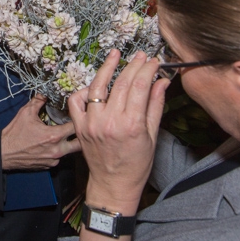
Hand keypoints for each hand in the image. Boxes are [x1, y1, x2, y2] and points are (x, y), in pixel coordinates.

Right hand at [1, 95, 80, 169]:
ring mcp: (53, 160)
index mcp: (54, 136)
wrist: (4, 153)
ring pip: (70, 152)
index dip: (78, 119)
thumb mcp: (26, 113)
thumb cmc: (14, 134)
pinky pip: (59, 159)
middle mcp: (57, 150)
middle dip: (81, 136)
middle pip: (80, 144)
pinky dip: (58, 152)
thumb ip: (38, 101)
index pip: (75, 126)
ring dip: (69, 144)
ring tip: (65, 136)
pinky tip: (52, 145)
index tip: (76, 115)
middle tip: (78, 128)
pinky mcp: (48, 166)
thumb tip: (45, 93)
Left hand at [67, 50, 168, 212]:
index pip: (140, 85)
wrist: (113, 185)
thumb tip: (162, 82)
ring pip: (98, 87)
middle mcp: (110, 122)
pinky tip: (95, 84)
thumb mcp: (151, 136)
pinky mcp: (80, 127)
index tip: (153, 61)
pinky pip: (77, 101)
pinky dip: (85, 90)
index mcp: (131, 124)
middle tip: (139, 56)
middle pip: (122, 83)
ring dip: (106, 67)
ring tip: (114, 55)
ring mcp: (92, 124)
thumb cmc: (136, 165)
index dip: (147, 69)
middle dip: (133, 65)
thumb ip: (155, 105)